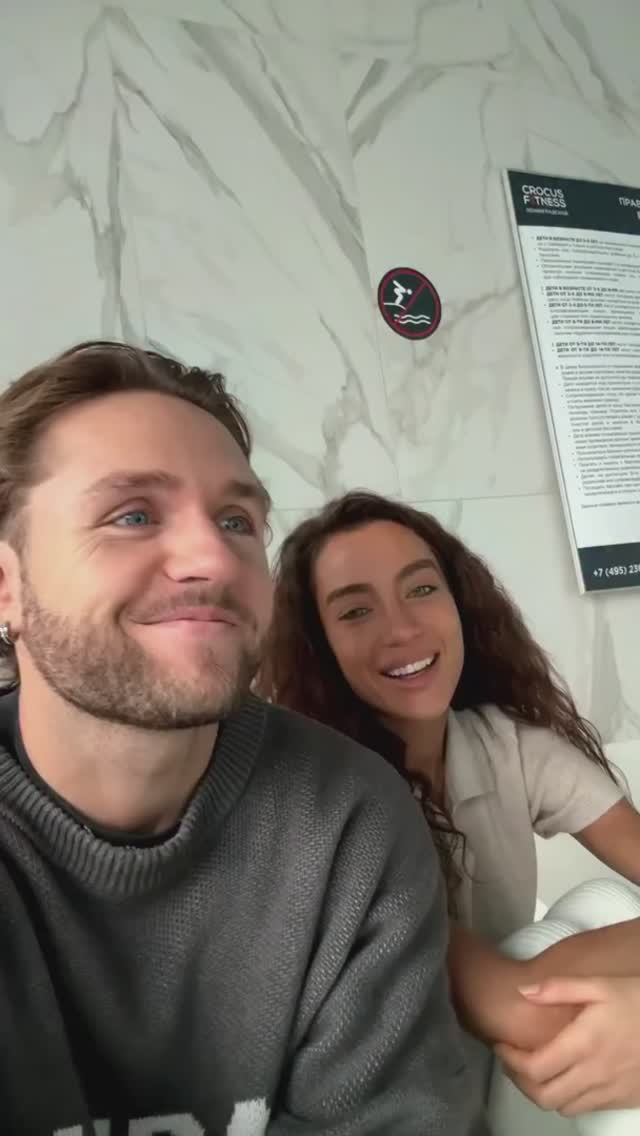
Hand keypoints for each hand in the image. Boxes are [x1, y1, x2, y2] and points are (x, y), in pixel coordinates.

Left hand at [495, 976, 639, 1114]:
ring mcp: (610, 1091)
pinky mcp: (624, 1099)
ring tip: (535, 1068)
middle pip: (543, 1095)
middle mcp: (594, 1074)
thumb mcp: (600, 984)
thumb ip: (558, 988)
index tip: (501, 1044)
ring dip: (542, 1091)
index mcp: (583, 1044)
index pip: (533, 1068)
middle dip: (519, 1080)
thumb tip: (523, 992)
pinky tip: (566, 1076)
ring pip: (563, 1107)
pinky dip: (567, 1097)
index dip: (509, 1060)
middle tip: (512, 1059)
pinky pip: (586, 1108)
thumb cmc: (639, 999)